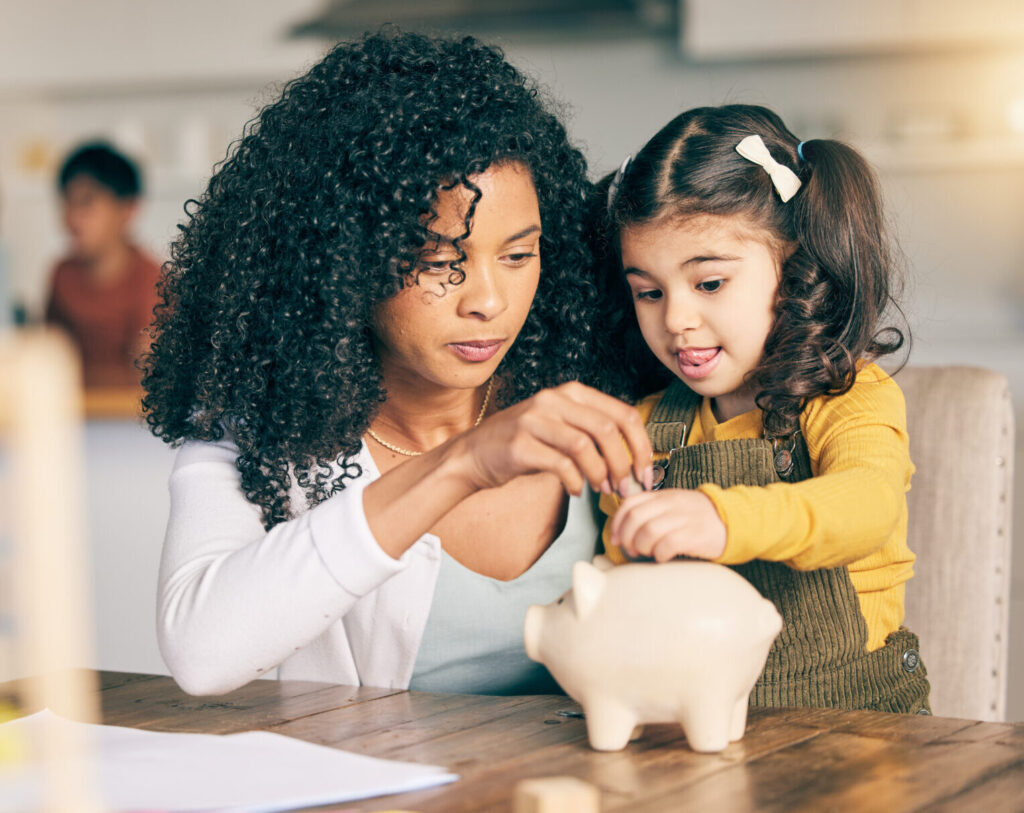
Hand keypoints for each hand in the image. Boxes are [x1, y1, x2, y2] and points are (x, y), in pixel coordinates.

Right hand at [456, 381, 651, 496]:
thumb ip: (593, 432)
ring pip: (585, 446)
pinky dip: (576, 483)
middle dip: (624, 464)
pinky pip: (561, 465)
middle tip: (625, 488)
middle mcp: (553, 400)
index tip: (645, 473)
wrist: (474, 454)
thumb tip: (636, 459)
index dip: (641, 446)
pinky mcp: (519, 445)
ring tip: (602, 490)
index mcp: (571, 392)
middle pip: (607, 429)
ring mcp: (534, 420)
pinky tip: (575, 491)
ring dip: (601, 475)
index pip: (623, 414)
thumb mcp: (561, 426)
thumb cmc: (526, 444)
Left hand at [609, 488, 726, 561]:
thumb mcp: (674, 507)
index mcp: (663, 496)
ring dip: (642, 547)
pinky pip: (668, 544)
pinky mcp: (695, 534)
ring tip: (648, 553)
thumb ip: (652, 512)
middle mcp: (672, 504)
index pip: (630, 503)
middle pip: (636, 518)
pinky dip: (659, 554)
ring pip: (649, 531)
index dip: (617, 523)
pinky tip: (663, 556)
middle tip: (630, 549)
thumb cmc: (698, 519)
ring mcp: (684, 518)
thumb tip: (623, 531)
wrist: (733, 521)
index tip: (615, 538)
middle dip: (626, 537)